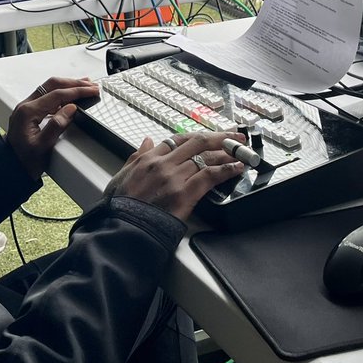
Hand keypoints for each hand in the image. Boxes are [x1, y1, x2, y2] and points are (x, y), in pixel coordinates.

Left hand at [6, 77, 98, 178]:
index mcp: (28, 111)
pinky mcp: (29, 113)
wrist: (11, 169)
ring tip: (84, 85)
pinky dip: (61, 94)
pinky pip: (46, 97)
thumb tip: (71, 108)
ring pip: (49, 89)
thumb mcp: (42, 147)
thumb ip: (56, 126)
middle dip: (73, 83)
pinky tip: (70, 97)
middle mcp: (26, 106)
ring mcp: (26, 108)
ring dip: (67, 86)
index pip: (57, 94)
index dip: (76, 91)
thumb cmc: (24, 161)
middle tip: (91, 85)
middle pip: (52, 85)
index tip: (91, 90)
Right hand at [104, 131, 246, 221]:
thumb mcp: (122, 175)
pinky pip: (210, 175)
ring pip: (206, 157)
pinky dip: (226, 169)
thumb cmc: (121, 206)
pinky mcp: (186, 192)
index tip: (209, 137)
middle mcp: (164, 163)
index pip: (177, 140)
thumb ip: (136, 157)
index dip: (197, 137)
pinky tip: (237, 167)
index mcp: (149, 158)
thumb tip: (148, 141)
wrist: (125, 227)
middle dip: (219, 137)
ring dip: (227, 152)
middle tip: (235, 136)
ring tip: (241, 150)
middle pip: (197, 142)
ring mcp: (176, 176)